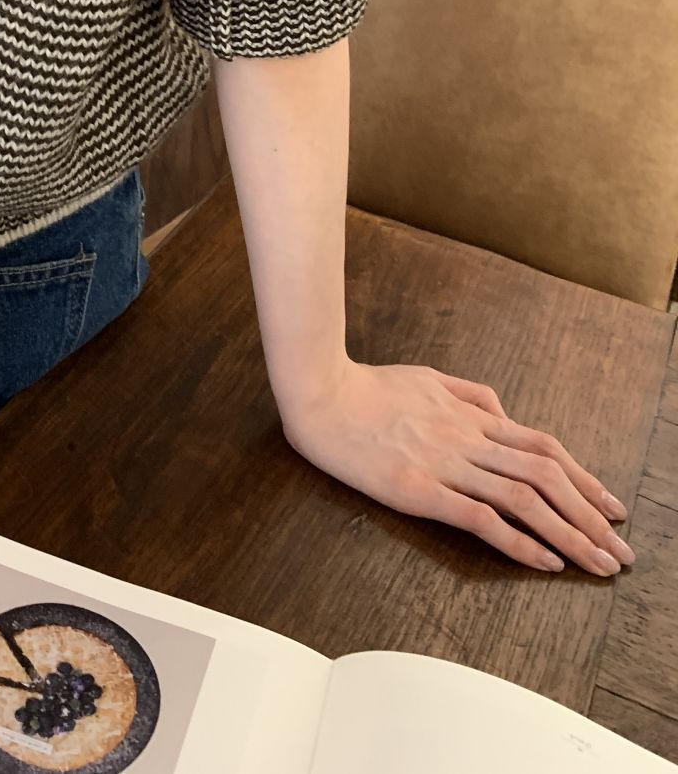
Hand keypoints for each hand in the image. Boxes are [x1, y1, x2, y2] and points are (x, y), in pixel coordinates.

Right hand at [279, 359, 634, 575]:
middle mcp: (467, 439)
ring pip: (522, 498)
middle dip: (590, 514)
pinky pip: (480, 517)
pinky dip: (518, 541)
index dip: (583, 477)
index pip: (542, 447)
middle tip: (619, 550)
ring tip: (597, 563)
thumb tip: (503, 413)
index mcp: (469, 415)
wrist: (320, 392)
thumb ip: (468, 393)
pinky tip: (543, 562)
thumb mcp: (428, 376)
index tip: (610, 506)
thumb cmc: (367, 385)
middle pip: (545, 475)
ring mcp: (445, 464)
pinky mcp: (419, 489)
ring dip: (568, 533)